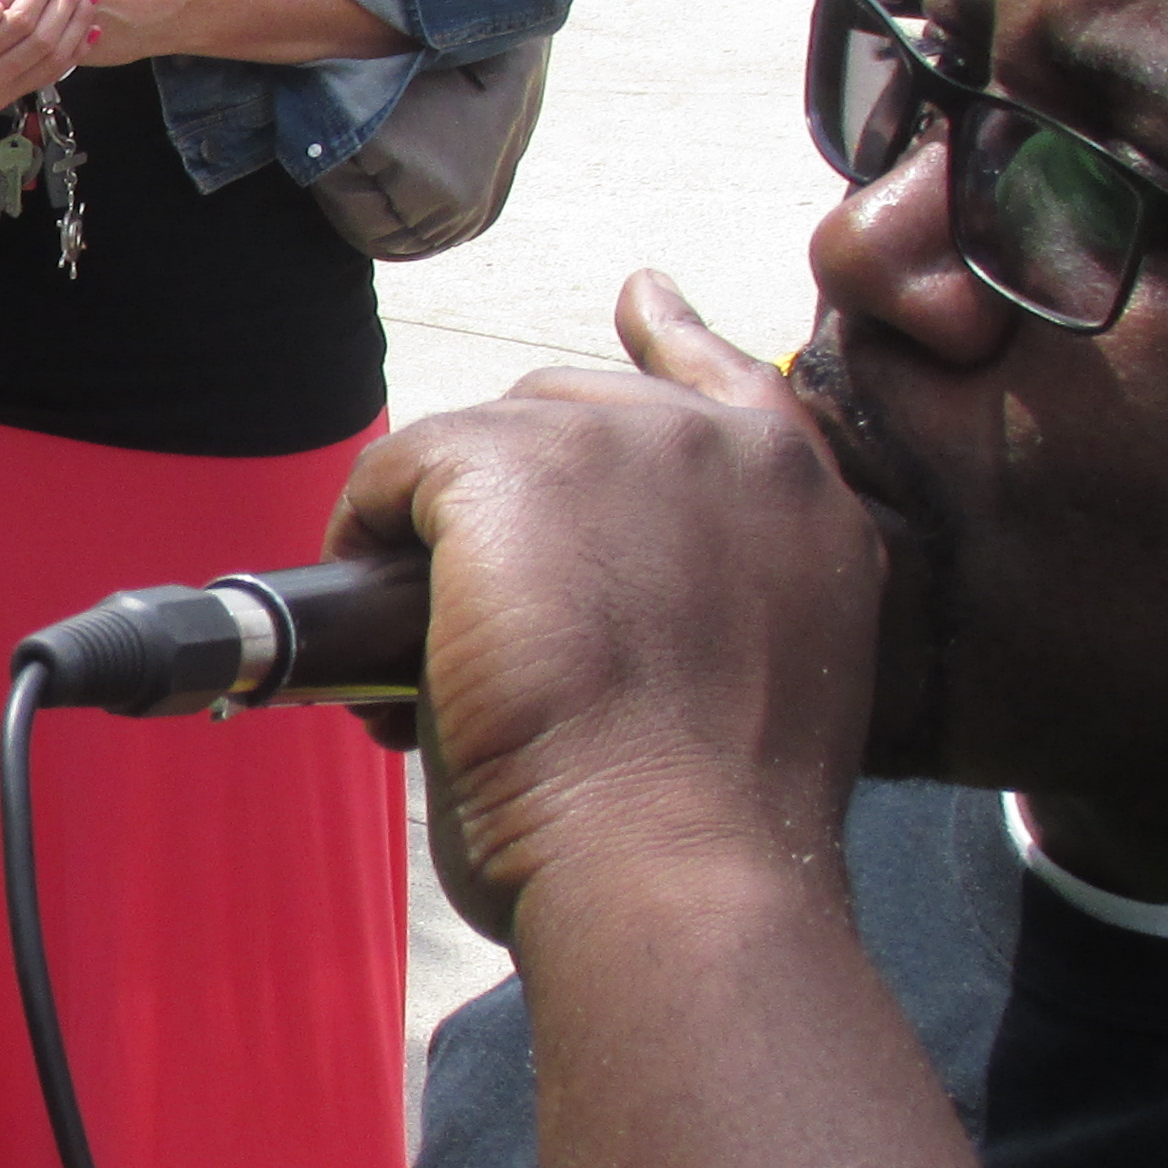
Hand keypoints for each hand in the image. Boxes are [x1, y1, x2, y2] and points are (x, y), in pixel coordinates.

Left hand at [332, 271, 884, 945]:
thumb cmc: (706, 830)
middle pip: (575, 413)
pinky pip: (398, 468)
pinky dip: (364, 532)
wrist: (677, 864)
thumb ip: (707, 605)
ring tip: (422, 637)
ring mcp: (620, 445)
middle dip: (512, 496)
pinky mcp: (510, 468)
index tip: (644, 303)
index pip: (732, 380)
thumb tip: (598, 612)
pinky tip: (369, 602)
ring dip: (437, 527)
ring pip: (482, 443)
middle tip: (478, 608)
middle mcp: (729, 450)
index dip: (673, 343)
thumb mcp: (760, 685)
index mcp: (803, 504)